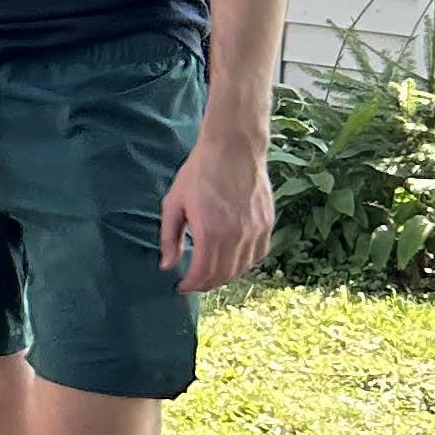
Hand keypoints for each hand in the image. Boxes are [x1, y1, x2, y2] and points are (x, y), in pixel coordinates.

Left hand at [160, 126, 274, 294]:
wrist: (233, 148)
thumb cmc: (199, 173)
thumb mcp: (174, 203)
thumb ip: (169, 237)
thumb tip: (167, 265)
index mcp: (210, 232)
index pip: (203, 273)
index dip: (190, 285)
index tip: (181, 286)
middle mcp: (236, 236)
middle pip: (223, 275)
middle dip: (205, 284)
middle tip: (193, 283)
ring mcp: (256, 231)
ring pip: (242, 268)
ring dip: (224, 276)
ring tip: (210, 273)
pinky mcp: (267, 224)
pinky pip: (258, 255)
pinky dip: (244, 264)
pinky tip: (232, 261)